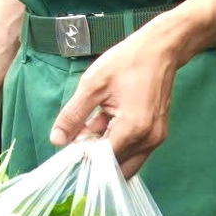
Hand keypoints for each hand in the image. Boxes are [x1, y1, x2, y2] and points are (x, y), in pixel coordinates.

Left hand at [48, 20, 192, 177]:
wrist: (159, 49)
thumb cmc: (127, 62)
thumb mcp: (92, 85)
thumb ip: (73, 115)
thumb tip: (56, 141)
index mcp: (133, 128)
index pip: (102, 161)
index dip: (82, 158)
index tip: (66, 149)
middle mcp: (148, 140)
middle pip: (116, 167)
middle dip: (94, 159)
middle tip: (75, 140)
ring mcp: (155, 138)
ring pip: (124, 160)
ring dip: (104, 150)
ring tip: (88, 126)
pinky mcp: (156, 133)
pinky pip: (133, 149)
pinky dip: (116, 142)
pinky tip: (101, 121)